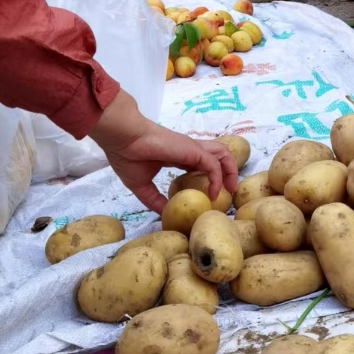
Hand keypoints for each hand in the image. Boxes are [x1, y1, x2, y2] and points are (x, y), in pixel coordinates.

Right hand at [88, 90, 238, 213]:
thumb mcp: (141, 186)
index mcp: (178, 156)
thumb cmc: (128, 156)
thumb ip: (154, 199)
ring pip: (222, 155)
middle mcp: (189, 151)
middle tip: (228, 192)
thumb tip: (164, 214)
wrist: (123, 139)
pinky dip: (218, 178)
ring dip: (230, 171)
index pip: (201, 163)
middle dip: (227, 172)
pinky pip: (213, 165)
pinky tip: (213, 193)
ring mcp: (192, 149)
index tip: (211, 194)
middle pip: (217, 156)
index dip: (209, 176)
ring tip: (229, 190)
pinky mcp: (193, 151)